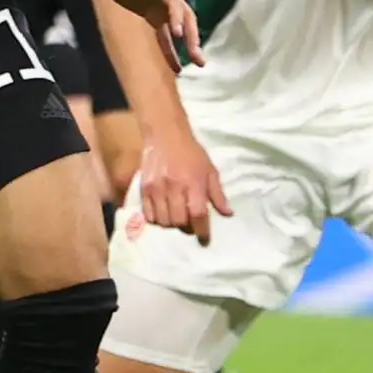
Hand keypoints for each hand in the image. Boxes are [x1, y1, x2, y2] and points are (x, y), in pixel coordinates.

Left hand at [93, 0, 204, 71]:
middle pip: (185, 19)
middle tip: (198, 58)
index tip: (178, 34)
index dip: (177, 17)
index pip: (173, 3)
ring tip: (199, 64)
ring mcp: (161, 9)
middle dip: (192, 37)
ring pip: (179, 31)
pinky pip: (165, 37)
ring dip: (189, 47)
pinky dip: (170, 52)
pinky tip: (177, 69)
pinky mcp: (154, 17)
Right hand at [138, 127, 231, 246]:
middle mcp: (174, 187)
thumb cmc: (191, 152)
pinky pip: (148, 214)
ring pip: (163, 220)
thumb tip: (228, 213)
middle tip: (189, 222)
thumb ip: (218, 193)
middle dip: (186, 226)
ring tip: (175, 217)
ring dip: (171, 223)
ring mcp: (157, 188)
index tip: (204, 238)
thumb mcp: (210, 170)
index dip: (202, 230)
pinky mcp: (144, 188)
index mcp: (193, 183)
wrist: (165, 134)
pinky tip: (162, 213)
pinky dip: (156, 218)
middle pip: (179, 221)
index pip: (198, 214)